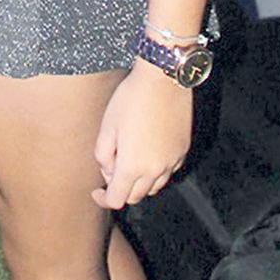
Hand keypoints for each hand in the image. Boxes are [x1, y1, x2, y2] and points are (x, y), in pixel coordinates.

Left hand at [92, 59, 190, 208]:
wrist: (163, 79)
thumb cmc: (131, 99)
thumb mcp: (107, 126)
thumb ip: (103, 155)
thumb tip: (108, 171)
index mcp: (133, 166)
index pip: (117, 199)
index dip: (103, 199)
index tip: (97, 190)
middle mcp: (156, 170)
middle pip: (136, 196)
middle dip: (121, 188)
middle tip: (112, 167)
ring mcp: (172, 161)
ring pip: (154, 187)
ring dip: (140, 182)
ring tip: (130, 160)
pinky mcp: (183, 150)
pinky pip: (168, 172)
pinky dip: (156, 171)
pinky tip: (148, 152)